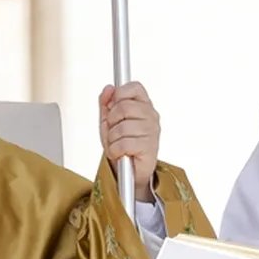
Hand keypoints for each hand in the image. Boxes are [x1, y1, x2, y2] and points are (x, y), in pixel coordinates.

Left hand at [99, 82, 159, 202]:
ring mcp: (152, 131)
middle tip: (113, 131)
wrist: (130, 172)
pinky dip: (115, 150)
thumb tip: (108, 88)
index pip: (134, 87)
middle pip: (123, 106)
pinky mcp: (149, 147)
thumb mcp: (108, 121)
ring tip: (117, 144)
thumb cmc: (121, 145)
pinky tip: (120, 153)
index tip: (113, 104)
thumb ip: (106, 103)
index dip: (120, 93)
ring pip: (121, 127)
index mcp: (144, 105)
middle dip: (111, 121)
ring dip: (112, 139)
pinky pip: (123, 143)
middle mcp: (151, 116)